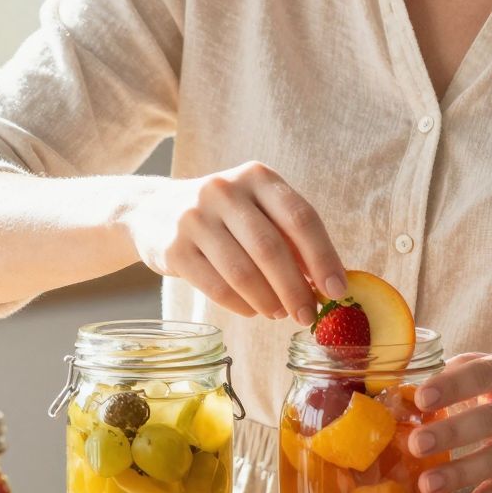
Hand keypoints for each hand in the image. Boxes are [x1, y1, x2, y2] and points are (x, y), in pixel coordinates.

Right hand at [121, 162, 345, 323]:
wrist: (153, 210)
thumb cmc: (225, 216)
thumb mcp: (258, 210)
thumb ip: (291, 238)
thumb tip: (327, 283)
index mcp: (257, 177)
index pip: (300, 218)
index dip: (323, 257)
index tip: (337, 290)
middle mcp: (225, 191)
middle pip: (271, 248)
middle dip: (296, 289)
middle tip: (308, 315)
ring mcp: (195, 218)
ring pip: (242, 272)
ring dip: (269, 301)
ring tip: (280, 314)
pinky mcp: (174, 248)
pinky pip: (216, 286)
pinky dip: (241, 305)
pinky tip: (253, 311)